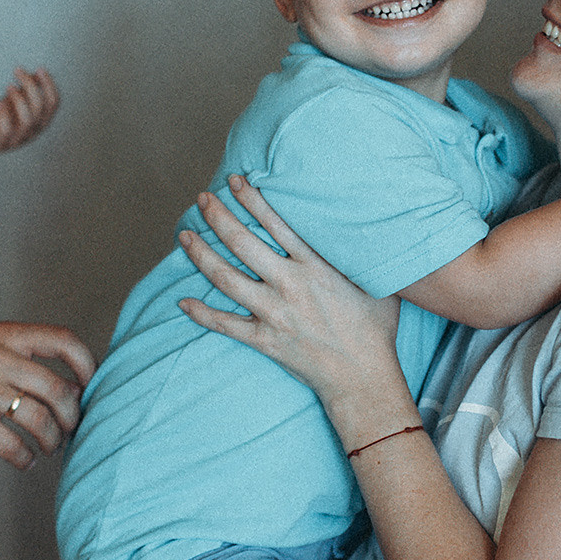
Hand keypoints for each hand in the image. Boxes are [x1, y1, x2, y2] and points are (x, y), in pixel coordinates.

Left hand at [0, 68, 59, 152]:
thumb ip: (28, 87)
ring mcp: (17, 140)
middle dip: (30, 86)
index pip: (53, 103)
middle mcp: (32, 132)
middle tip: (18, 71)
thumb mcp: (15, 98)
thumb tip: (39, 73)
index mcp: (40, 121)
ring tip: (9, 86)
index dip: (49, 85)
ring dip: (19, 99)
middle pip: (40, 108)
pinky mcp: (0, 144)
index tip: (40, 68)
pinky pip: (6, 130)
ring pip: (27, 120)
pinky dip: (4, 114)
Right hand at [0, 320, 93, 467]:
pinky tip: (25, 460)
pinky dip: (25, 458)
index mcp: (5, 335)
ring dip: (52, 440)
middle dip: (71, 417)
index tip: (90, 389)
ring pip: (39, 419)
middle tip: (69, 430)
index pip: (63, 340)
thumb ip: (29, 362)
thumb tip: (80, 389)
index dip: (87, 366)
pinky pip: (12, 444)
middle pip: (58, 389)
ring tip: (49, 447)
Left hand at [175, 176, 402, 401]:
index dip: (252, 200)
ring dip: (201, 255)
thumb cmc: (375, 329)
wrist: (363, 377)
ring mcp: (274, 313)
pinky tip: (183, 302)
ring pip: (226, 278)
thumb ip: (359, 255)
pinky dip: (202, 313)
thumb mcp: (377, 281)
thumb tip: (365, 227)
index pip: (275, 224)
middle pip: (242, 243)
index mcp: (315, 266)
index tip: (235, 182)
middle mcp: (289, 285)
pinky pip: (225, 324)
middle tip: (203, 199)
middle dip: (218, 217)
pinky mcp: (264, 340)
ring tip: (185, 236)